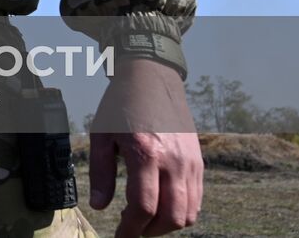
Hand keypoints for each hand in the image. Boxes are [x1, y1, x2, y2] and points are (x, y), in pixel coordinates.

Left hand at [89, 59, 202, 236]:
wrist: (152, 77)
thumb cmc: (122, 104)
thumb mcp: (101, 135)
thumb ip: (100, 172)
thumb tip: (100, 206)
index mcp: (146, 153)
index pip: (143, 208)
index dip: (130, 230)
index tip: (120, 237)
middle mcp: (173, 161)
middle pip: (170, 217)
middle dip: (149, 232)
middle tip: (131, 229)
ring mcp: (190, 162)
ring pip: (188, 213)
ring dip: (166, 225)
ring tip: (145, 219)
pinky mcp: (198, 161)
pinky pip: (197, 199)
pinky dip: (182, 211)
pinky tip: (162, 206)